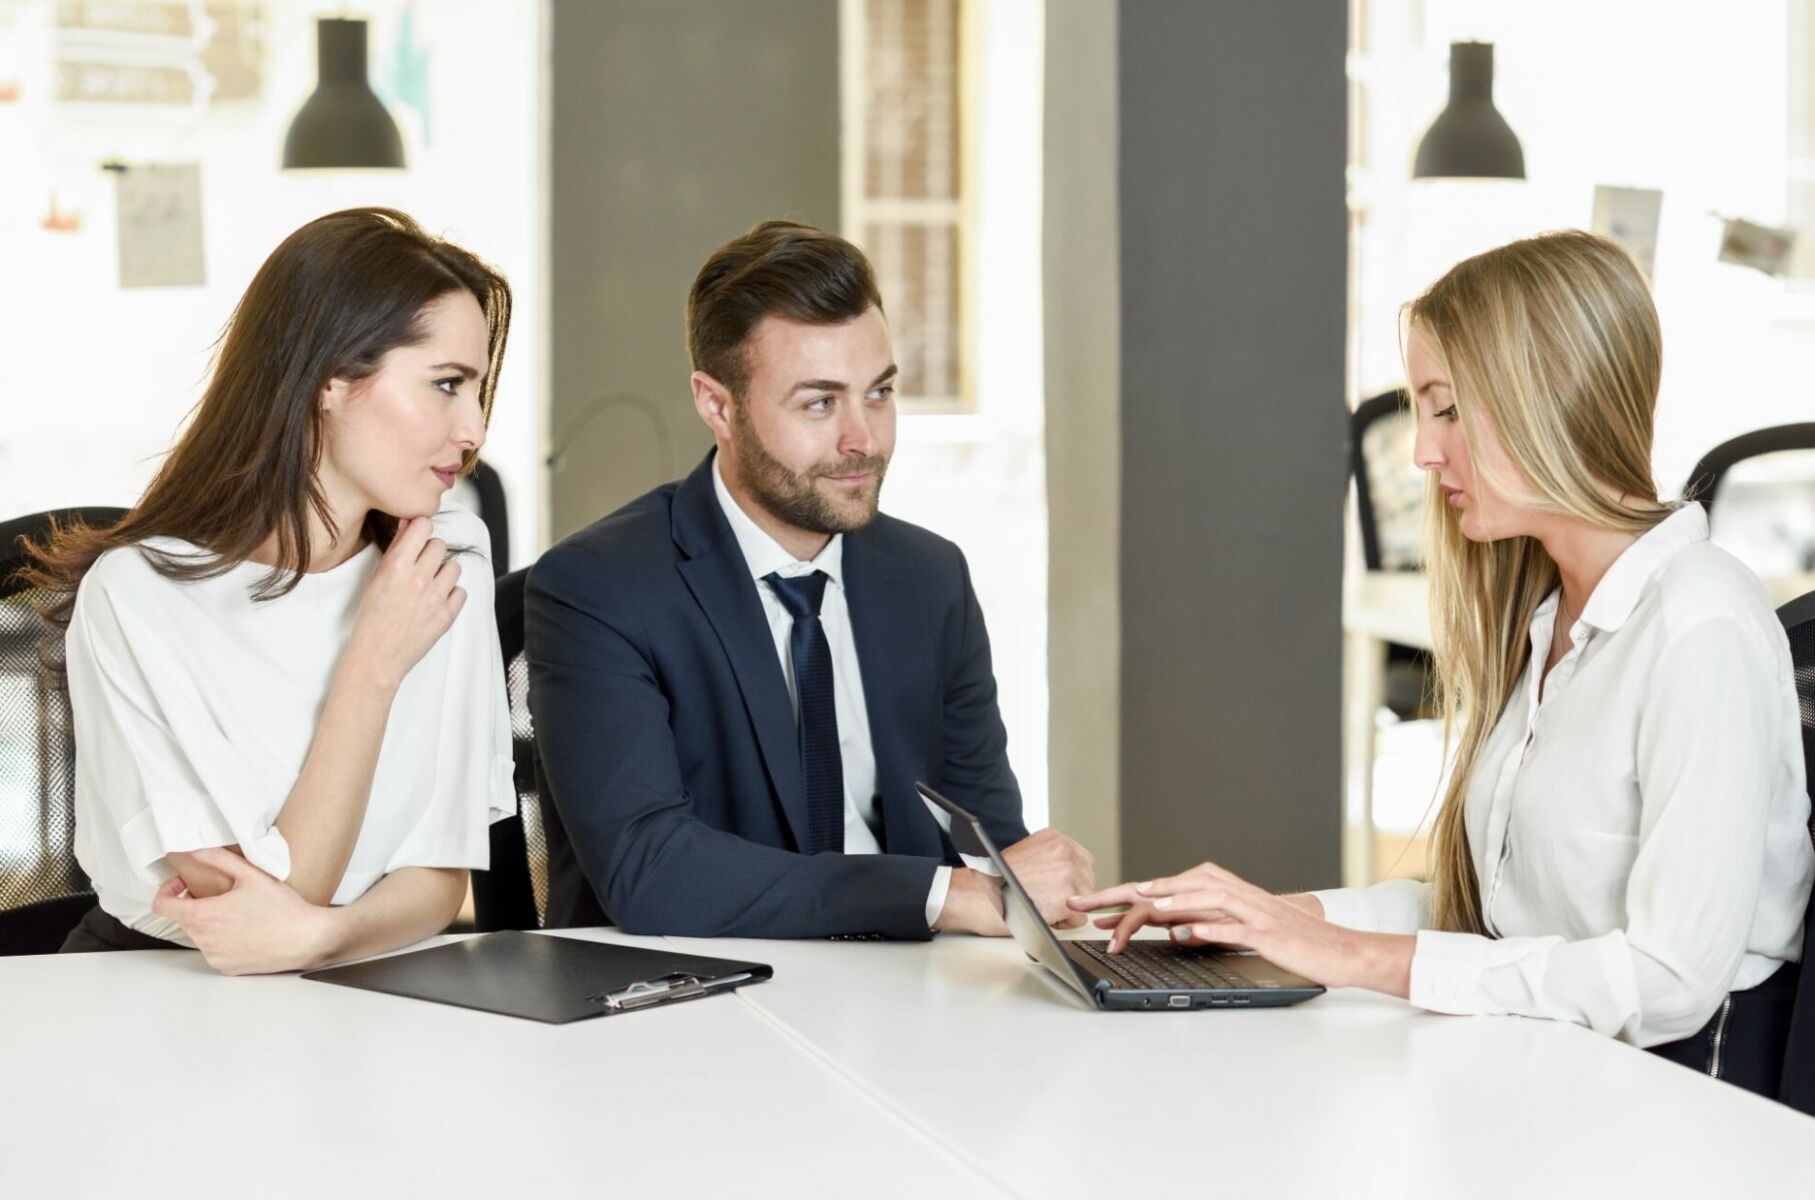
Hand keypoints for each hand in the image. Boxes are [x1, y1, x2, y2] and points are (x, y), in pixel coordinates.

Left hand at [151, 848, 338, 975]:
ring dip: (212, 923)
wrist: (306, 939)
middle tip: (223, 895)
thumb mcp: (252, 874)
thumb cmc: (282, 909)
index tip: (184, 886)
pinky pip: (215, 951)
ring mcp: (214, 956)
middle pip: (184, 919)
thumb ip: (218, 858)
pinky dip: (224, 941)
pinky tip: (247, 932)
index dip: (167, 891)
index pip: (162, 906)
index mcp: (203, 916)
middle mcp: (203, 940)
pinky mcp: (226, 968)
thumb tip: (195, 850)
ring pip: (200, 935)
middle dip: (196, 904)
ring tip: (240, 914)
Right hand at [343, 517, 464, 689]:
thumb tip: (409, 523)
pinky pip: (461, 591)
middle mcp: (418, 578)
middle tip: (420, 567)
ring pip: (454, 567)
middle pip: (440, 545)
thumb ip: (396, 548)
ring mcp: (435, 597)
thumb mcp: (376, 578)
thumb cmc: (371, 617)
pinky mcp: (447, 615)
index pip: (423, 525)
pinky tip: (437, 601)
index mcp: (397, 565)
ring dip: (444, 572)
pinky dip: (452, 595)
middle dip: (431, 553)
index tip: (418, 537)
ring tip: (429, 585)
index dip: (421, 529)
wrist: (377, 655)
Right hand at [1000, 828, 1094, 929]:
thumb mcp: (1026, 854)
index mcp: (1054, 839)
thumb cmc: (992, 879)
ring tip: (1041, 907)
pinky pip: (1078, 919)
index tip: (1053, 886)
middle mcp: (1064, 853)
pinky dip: (1063, 924)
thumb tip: (1068, 875)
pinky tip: (1043, 917)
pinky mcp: (1066, 900)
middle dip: (1071, 893)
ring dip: (1067, 909)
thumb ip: (1050, 859)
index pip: (1082, 861)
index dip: (1070, 879)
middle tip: (1044, 898)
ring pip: (1085, 900)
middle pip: (1087, 880)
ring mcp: (1067, 875)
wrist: (974, 895)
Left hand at [1068, 861, 1412, 996]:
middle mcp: (1233, 894)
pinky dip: (1210, 928)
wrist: (1336, 948)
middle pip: (1177, 885)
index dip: (1127, 894)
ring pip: (1205, 898)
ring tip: (1142, 905)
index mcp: (1222, 891)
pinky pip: (1234, 927)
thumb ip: (1203, 924)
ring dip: (1172, 901)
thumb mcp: (1237, 929)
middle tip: (1095, 902)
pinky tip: (1189, 933)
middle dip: (1133, 893)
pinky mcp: (1267, 932)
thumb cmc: (1285, 940)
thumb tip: (1168, 929)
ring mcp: (1251, 910)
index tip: (1091, 906)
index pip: (1166, 887)